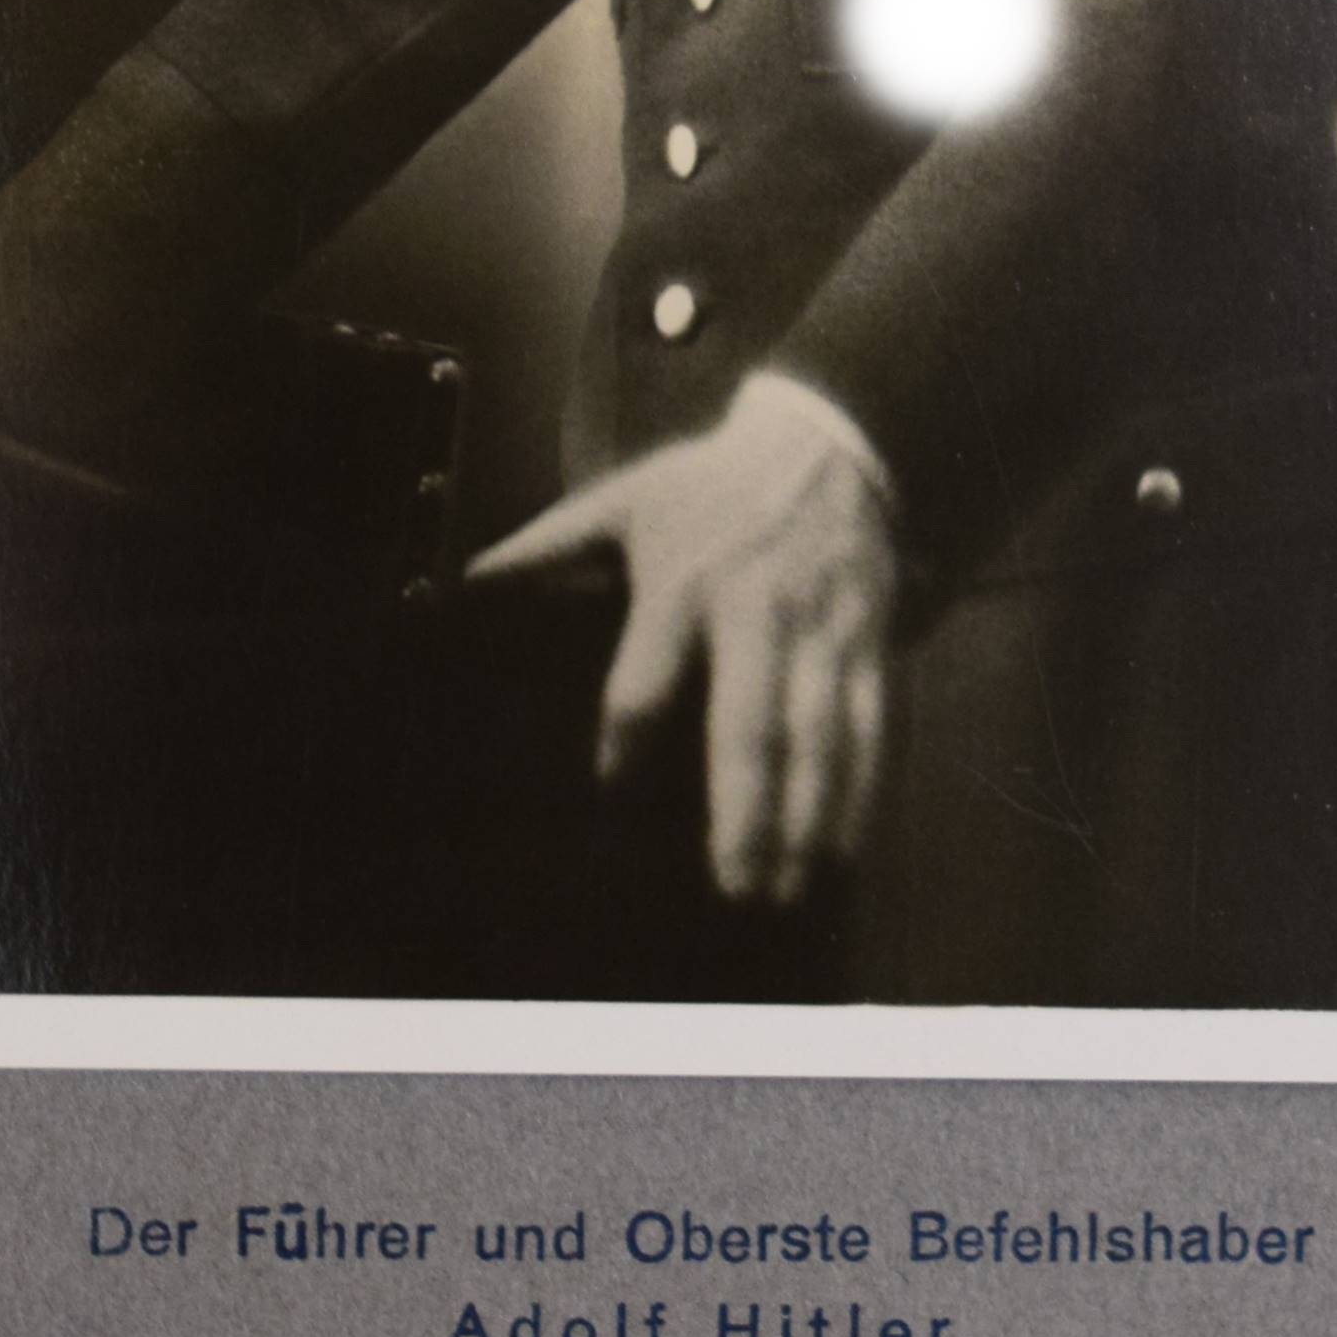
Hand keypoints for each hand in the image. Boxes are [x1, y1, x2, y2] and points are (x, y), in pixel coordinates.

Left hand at [469, 371, 899, 906]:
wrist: (829, 446)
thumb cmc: (709, 486)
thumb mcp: (623, 500)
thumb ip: (547, 547)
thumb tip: (466, 586)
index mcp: (684, 586)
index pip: (647, 681)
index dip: (628, 741)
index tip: (613, 793)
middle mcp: (758, 616)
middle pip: (750, 724)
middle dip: (744, 810)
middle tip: (732, 885)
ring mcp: (822, 635)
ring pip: (819, 737)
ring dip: (807, 817)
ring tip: (788, 890)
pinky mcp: (869, 645)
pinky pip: (871, 725)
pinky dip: (863, 791)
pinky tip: (846, 849)